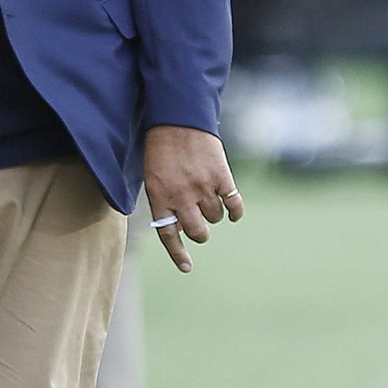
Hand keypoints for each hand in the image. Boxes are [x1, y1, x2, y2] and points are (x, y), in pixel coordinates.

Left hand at [144, 125, 242, 272]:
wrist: (178, 119)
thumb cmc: (161, 148)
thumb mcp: (152, 176)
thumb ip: (164, 202)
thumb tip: (178, 226)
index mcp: (160, 198)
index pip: (169, 235)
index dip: (178, 254)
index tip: (187, 268)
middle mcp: (182, 197)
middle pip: (197, 232)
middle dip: (200, 233)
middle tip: (200, 226)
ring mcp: (203, 188)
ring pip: (215, 217)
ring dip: (214, 214)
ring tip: (208, 200)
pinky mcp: (222, 177)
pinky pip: (233, 205)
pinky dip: (235, 211)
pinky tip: (233, 212)